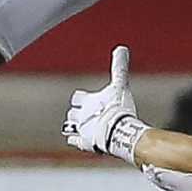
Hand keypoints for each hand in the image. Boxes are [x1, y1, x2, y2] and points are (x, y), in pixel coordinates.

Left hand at [62, 46, 146, 161]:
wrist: (119, 131)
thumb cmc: (119, 108)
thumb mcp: (120, 85)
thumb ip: (120, 68)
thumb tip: (121, 47)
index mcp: (87, 101)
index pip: (77, 98)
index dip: (81, 99)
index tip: (84, 99)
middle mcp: (80, 115)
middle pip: (72, 113)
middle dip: (78, 114)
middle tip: (87, 115)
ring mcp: (81, 129)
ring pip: (70, 127)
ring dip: (75, 126)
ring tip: (84, 128)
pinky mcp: (83, 143)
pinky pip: (74, 141)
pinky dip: (76, 140)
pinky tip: (80, 140)